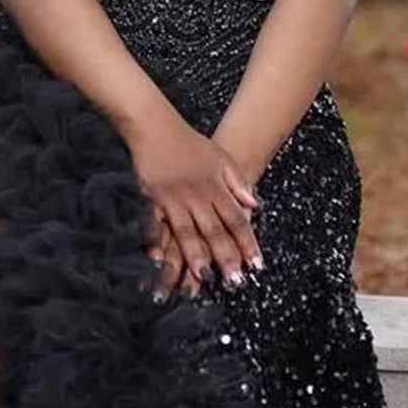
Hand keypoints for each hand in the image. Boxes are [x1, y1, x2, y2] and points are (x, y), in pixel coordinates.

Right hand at [132, 118, 262, 299]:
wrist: (156, 126)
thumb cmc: (189, 143)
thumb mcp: (221, 158)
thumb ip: (238, 183)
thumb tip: (256, 204)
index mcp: (216, 188)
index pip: (237, 220)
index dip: (247, 244)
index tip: (256, 265)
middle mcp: (197, 196)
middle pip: (215, 232)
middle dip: (226, 258)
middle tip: (234, 282)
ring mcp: (173, 199)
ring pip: (188, 233)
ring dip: (196, 257)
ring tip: (203, 279)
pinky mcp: (151, 199)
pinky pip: (156, 227)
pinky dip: (157, 245)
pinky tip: (159, 262)